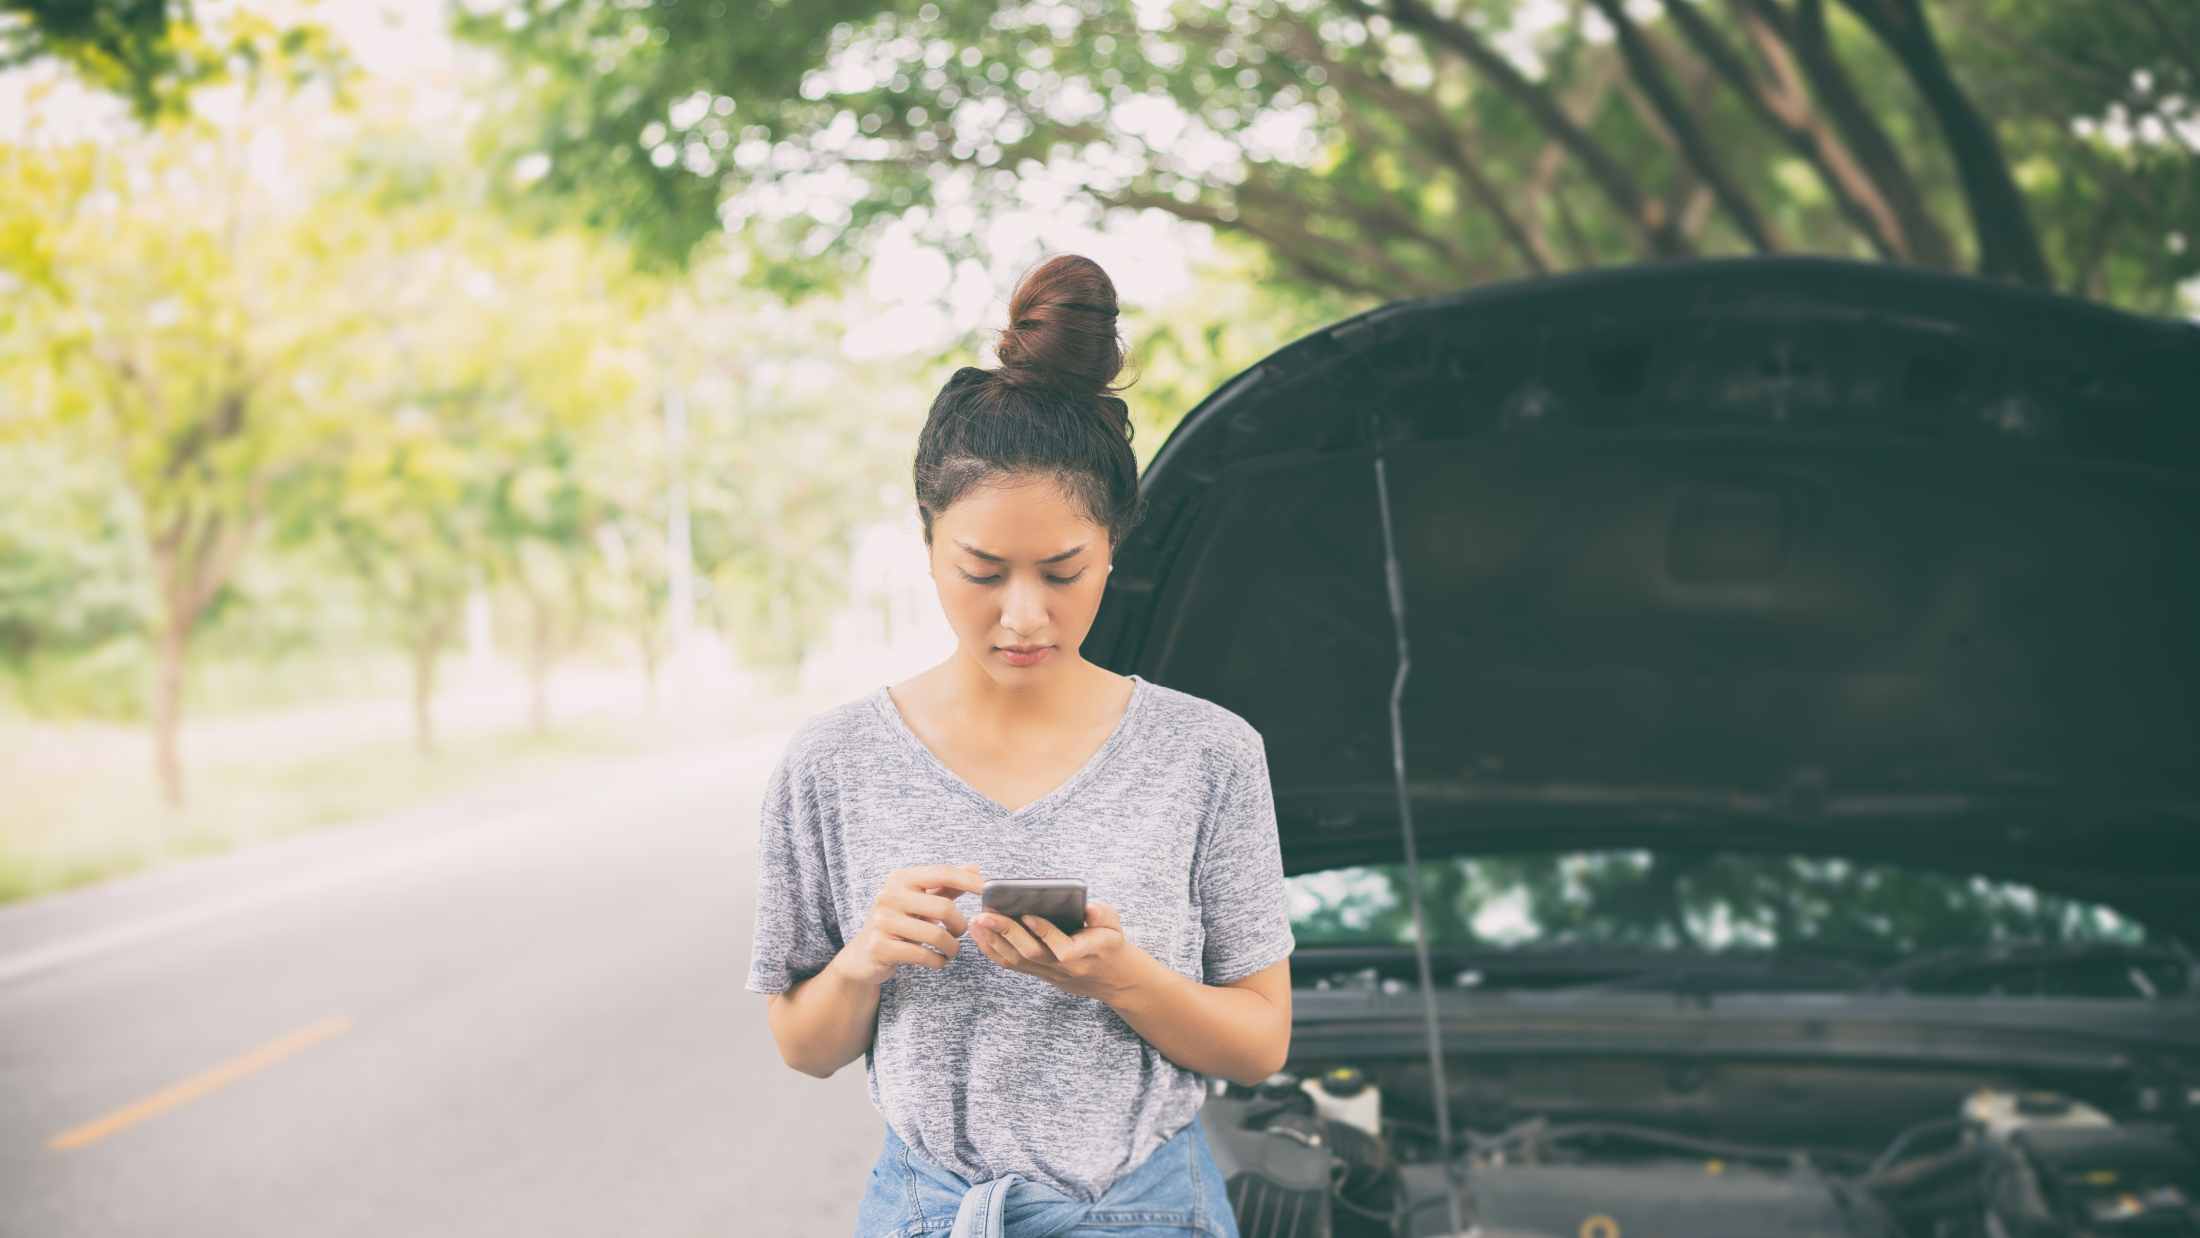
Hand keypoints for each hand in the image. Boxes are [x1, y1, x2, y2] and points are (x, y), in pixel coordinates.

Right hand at [831, 863, 982, 986]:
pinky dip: (938, 961)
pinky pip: (924, 955)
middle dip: (960, 924)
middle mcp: (888, 896)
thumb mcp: (919, 900)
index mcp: (900, 878)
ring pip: (936, 934)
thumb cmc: (899, 923)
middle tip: (959, 933)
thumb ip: (946, 886)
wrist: (863, 955)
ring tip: (950, 950)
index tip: (988, 890)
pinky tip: (938, 961)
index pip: (942, 873)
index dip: (969, 881)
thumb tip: (975, 869)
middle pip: (943, 907)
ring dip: (952, 947)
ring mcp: (881, 921)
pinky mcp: (880, 947)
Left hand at [969, 898, 1148, 1003]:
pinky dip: (993, 949)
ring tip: (976, 921)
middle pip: (1031, 954)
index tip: (1027, 915)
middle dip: (1006, 933)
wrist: (1112, 979)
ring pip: (1017, 961)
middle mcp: (1064, 968)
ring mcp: (1049, 974)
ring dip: (993, 941)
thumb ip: (1103, 916)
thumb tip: (1089, 908)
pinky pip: (1012, 965)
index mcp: (1086, 954)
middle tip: (985, 915)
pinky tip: (980, 934)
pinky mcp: (1038, 974)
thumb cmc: (1110, 945)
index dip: (1045, 932)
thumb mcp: (1115, 927)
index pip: (1063, 948)